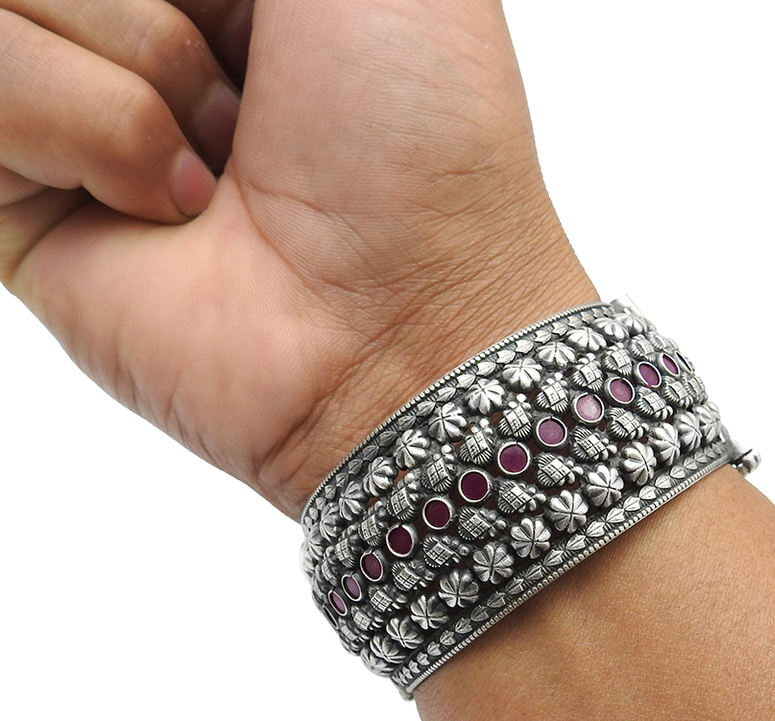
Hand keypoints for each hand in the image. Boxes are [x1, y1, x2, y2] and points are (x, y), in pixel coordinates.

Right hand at [0, 0, 593, 516]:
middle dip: (159, 14)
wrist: (401, 322)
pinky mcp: (19, 207)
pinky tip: (164, 207)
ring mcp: (76, 121)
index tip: (249, 18)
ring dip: (138, 65)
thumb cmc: (420, 139)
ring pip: (2, 5)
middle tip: (245, 110)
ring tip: (215, 172)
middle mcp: (141, 43)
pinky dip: (79, 125)